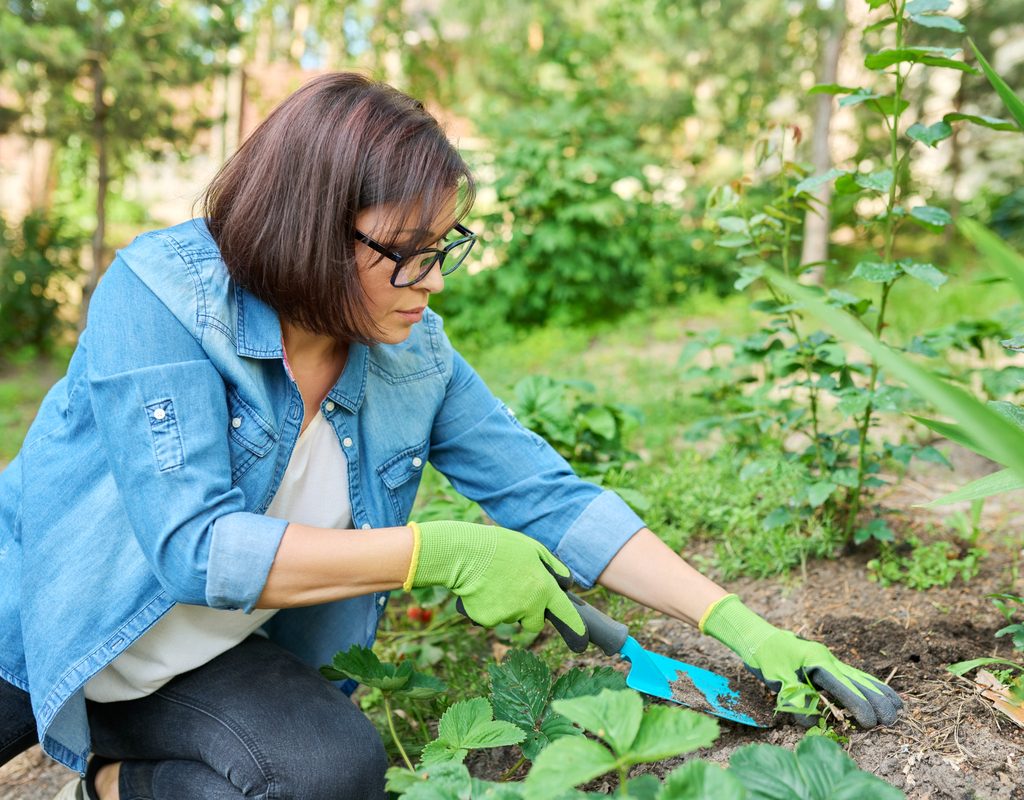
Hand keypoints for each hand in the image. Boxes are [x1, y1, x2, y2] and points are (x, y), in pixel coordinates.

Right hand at [404, 520, 586, 648]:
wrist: (462, 553)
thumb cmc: (499, 546)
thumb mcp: (532, 548)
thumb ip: (553, 567)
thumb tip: (567, 584)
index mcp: (543, 587)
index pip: (565, 613)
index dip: (575, 628)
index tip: (582, 641)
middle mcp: (528, 605)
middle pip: (534, 623)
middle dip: (528, 614)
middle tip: (515, 592)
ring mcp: (507, 615)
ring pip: (510, 618)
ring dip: (505, 606)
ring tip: (493, 582)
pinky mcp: (487, 620)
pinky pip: (490, 618)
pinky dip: (487, 608)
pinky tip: (480, 590)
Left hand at [701, 595, 901, 727]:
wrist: (758, 636)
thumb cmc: (766, 657)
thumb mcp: (775, 679)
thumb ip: (794, 698)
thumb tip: (812, 721)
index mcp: (817, 662)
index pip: (844, 687)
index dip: (859, 706)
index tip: (871, 724)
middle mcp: (828, 660)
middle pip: (859, 682)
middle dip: (876, 702)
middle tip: (891, 722)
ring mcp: (830, 660)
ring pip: (861, 678)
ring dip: (879, 693)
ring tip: (899, 708)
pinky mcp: (828, 664)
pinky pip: (854, 675)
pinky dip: (870, 685)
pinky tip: (882, 693)